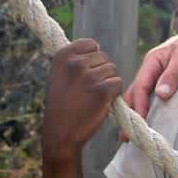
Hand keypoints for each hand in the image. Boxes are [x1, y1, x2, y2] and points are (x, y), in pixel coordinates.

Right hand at [42, 39, 122, 163]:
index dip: (93, 58)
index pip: (90, 44)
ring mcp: (89, 76)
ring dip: (107, 83)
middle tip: (87, 89)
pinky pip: (118, 83)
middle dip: (101, 72)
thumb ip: (75, 60)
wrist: (61, 132)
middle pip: (103, 57)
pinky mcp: (102, 90)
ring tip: (92, 96)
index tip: (85, 72)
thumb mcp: (59, 76)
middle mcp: (75, 63)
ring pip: (112, 70)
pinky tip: (101, 102)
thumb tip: (96, 48)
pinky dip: (114, 93)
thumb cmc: (62, 104)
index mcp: (62, 56)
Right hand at [122, 17, 177, 138]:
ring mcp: (156, 76)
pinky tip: (146, 123)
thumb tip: (161, 95)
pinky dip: (146, 110)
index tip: (140, 124)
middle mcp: (151, 70)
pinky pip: (150, 98)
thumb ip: (173, 75)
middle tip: (126, 137)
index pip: (140, 87)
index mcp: (152, 61)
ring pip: (141, 97)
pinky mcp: (164, 83)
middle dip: (130, 115)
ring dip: (135, 114)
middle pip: (135, 94)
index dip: (138, 106)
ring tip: (131, 136)